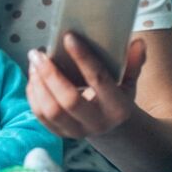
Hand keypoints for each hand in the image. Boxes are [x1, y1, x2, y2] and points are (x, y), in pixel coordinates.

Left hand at [26, 33, 146, 137]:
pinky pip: (40, 116)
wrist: (110, 127)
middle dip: (50, 74)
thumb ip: (134, 62)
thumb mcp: (129, 81)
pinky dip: (33, 95)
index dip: (83, 58)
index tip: (68, 37)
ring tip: (34, 63)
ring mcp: (77, 131)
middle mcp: (97, 123)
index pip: (98, 79)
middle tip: (38, 53)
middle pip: (69, 100)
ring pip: (50, 110)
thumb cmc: (117, 96)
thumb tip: (138, 42)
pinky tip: (33, 77)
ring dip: (38, 84)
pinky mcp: (60, 134)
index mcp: (117, 107)